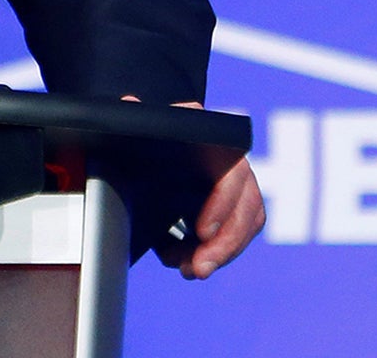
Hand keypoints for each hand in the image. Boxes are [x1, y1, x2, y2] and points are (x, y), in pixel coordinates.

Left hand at [123, 97, 265, 277]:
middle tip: (200, 268)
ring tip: (192, 271)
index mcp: (211, 137)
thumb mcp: (136, 129)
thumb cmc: (144, 135)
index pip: (231, 173)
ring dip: (222, 253)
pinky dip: (217, 253)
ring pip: (245, 224)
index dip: (221, 205)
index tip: (201, 232)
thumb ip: (135, 117)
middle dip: (225, 243)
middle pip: (245, 206)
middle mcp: (231, 160)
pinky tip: (191, 265)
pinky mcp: (231, 206)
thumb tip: (130, 105)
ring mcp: (236, 184)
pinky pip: (238, 234)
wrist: (147, 145)